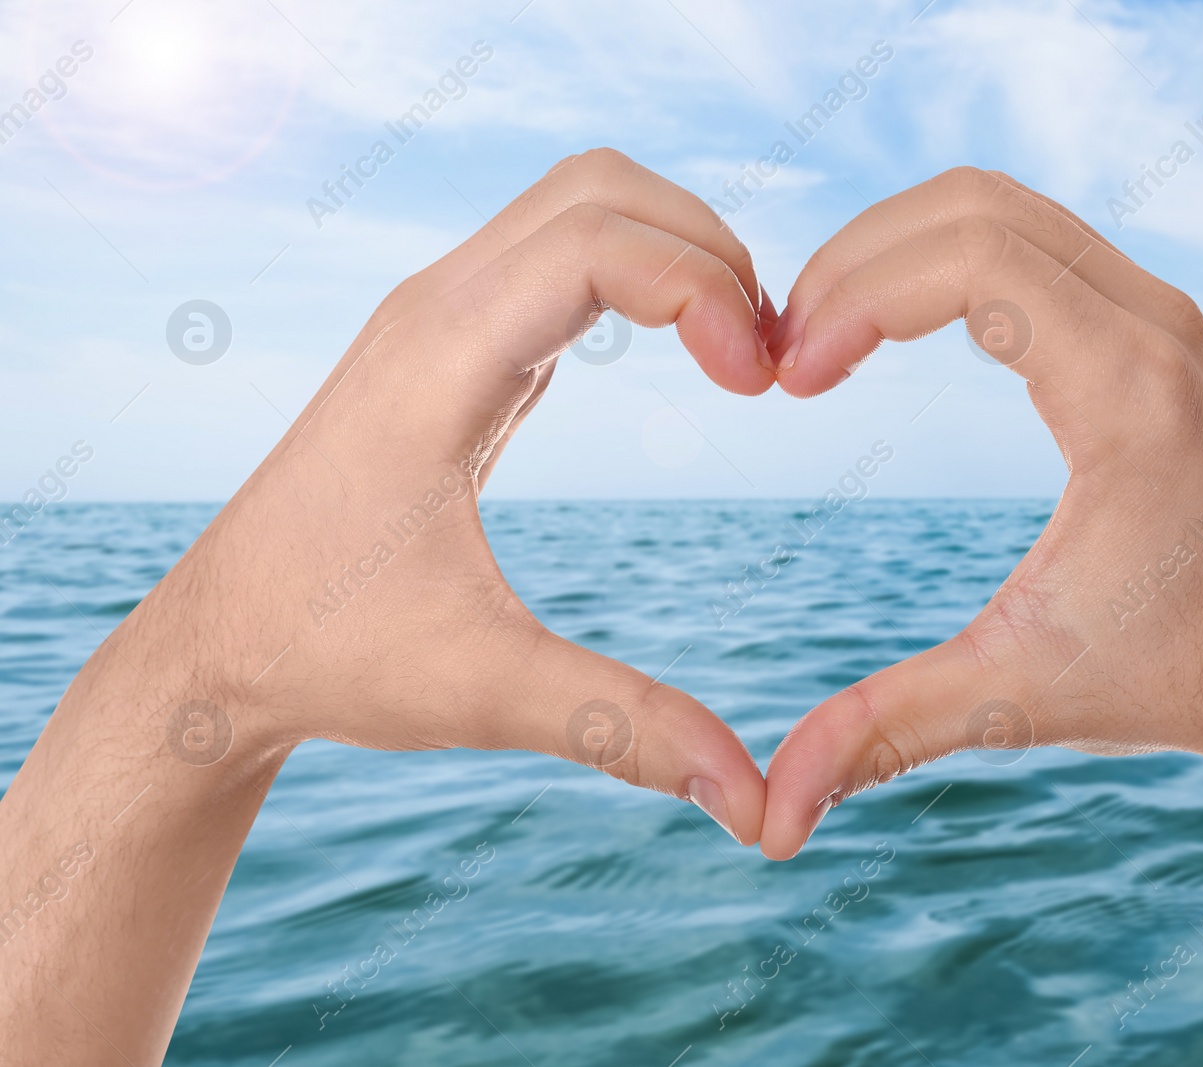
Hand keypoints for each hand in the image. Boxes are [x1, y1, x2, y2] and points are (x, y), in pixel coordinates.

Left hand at [0, 149, 777, 1061]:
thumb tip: (756, 804)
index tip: (761, 385)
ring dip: (680, 254)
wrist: (219, 647)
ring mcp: (442, 318)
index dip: (703, 287)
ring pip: (582, 206)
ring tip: (745, 359)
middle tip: (771, 359)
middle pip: (600, 188)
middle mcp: (437, 310)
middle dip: (709, 247)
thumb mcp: (486, 692)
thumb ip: (627, 732)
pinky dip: (646, 279)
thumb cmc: (331, 656)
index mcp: (439, 360)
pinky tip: (693, 360)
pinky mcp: (456, 346)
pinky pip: (564, 258)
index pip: (597, 241)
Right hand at [760, 165, 1202, 853]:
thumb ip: (887, 732)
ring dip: (898, 252)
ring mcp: (1163, 316)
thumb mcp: (1017, 695)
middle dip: (856, 258)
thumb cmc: (1177, 678)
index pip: (969, 258)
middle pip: (974, 207)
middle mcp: (1155, 324)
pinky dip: (946, 261)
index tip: (791, 376)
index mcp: (1127, 388)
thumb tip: (770, 818)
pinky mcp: (1157, 330)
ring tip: (822, 336)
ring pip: (1004, 210)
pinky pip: (1034, 242)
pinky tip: (892, 331)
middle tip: (784, 344)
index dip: (853, 296)